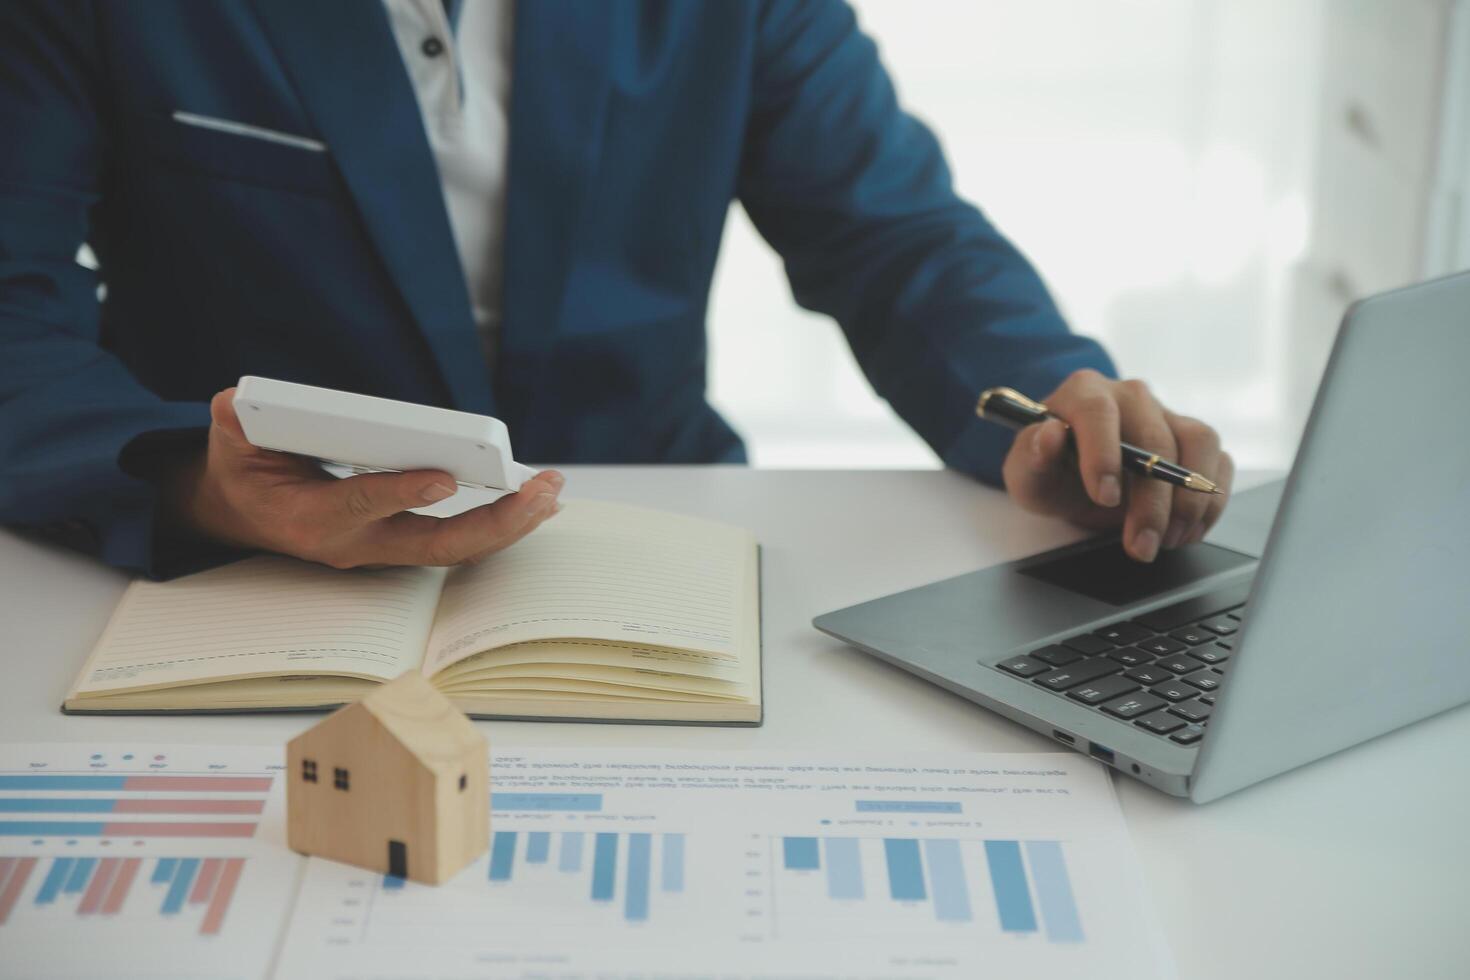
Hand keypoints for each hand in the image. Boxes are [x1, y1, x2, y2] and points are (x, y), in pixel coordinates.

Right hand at [162, 388, 563, 567]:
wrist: (246, 514)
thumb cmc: (247, 470)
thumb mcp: (230, 444)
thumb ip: (235, 423)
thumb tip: (237, 403)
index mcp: (312, 518)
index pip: (361, 504)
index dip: (400, 492)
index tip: (444, 478)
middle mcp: (356, 545)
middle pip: (434, 545)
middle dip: (492, 522)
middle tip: (539, 492)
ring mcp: (384, 550)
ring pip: (456, 550)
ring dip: (509, 524)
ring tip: (552, 494)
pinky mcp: (405, 544)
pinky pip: (461, 541)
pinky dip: (503, 523)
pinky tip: (539, 501)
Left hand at [1000, 369, 1232, 561]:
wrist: (1074, 478)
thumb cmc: (1049, 471)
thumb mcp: (1027, 474)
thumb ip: (1031, 457)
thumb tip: (1049, 435)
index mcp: (1084, 393)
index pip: (1098, 412)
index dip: (1104, 454)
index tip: (1105, 498)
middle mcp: (1130, 396)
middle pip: (1154, 438)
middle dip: (1151, 501)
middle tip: (1141, 545)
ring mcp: (1167, 414)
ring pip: (1199, 443)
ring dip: (1190, 500)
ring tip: (1166, 540)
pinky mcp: (1193, 439)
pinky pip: (1219, 462)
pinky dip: (1211, 502)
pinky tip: (1186, 532)